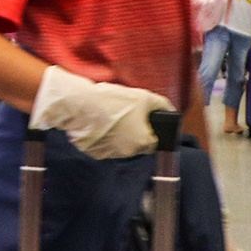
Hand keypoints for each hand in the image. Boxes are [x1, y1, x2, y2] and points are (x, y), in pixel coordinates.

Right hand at [29, 65, 171, 159]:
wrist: (80, 104)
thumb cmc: (112, 100)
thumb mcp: (143, 96)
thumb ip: (161, 105)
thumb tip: (171, 111)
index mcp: (144, 142)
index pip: (154, 141)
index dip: (148, 129)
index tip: (139, 120)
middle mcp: (129, 153)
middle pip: (137, 145)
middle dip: (133, 133)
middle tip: (123, 116)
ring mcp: (110, 154)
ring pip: (120, 147)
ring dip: (118, 137)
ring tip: (108, 118)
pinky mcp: (94, 153)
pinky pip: (103, 147)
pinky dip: (102, 139)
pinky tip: (97, 125)